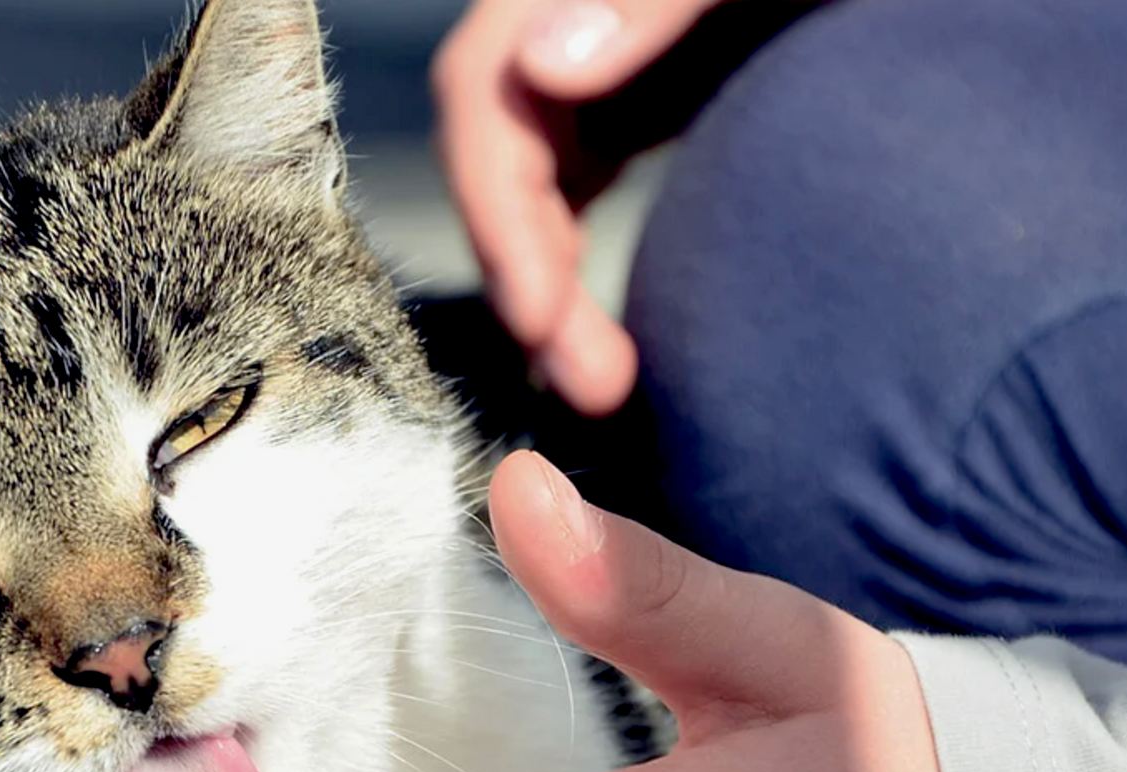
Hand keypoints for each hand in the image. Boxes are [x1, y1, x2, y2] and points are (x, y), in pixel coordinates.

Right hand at [434, 0, 723, 414]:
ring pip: (532, 186)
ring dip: (548, 288)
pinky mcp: (638, 101)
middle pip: (502, 157)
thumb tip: (542, 69)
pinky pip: (574, 190)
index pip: (487, 95)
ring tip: (597, 380)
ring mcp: (600, 63)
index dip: (496, 208)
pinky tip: (601, 333)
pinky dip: (574, 264)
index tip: (536, 312)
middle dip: (528, 276)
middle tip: (590, 381)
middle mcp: (568, 24)